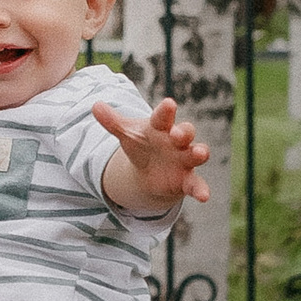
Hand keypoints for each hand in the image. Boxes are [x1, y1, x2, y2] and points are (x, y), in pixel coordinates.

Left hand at [95, 94, 210, 209]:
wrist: (150, 172)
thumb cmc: (141, 146)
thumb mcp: (127, 134)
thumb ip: (113, 122)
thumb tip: (95, 106)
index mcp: (161, 127)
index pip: (164, 116)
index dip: (166, 110)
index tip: (169, 104)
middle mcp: (177, 141)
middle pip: (185, 132)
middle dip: (184, 132)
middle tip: (178, 133)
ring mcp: (184, 160)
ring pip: (196, 154)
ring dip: (199, 153)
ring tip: (200, 153)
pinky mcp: (187, 180)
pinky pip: (196, 184)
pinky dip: (201, 189)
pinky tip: (204, 197)